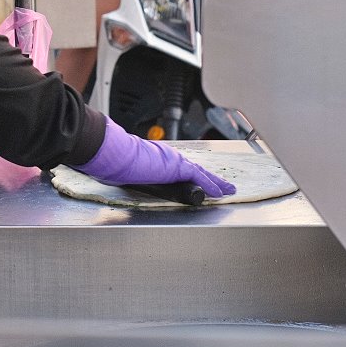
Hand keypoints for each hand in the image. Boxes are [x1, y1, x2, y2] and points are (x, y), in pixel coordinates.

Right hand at [73, 119, 235, 197]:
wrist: (117, 154)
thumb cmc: (118, 161)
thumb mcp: (129, 170)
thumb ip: (134, 174)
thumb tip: (127, 180)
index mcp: (159, 159)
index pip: (181, 168)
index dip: (194, 174)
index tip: (202, 180)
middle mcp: (170, 157)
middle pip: (196, 169)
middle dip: (211, 178)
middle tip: (224, 186)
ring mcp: (175, 161)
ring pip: (202, 173)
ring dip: (216, 182)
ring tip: (228, 189)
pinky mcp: (178, 167)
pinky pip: (199, 177)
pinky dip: (210, 185)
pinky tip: (219, 192)